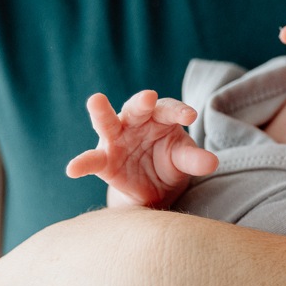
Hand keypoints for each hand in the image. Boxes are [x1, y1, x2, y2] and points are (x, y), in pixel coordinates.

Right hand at [66, 89, 218, 207]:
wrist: (154, 187)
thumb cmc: (170, 162)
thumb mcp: (183, 160)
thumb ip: (194, 159)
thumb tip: (212, 163)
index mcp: (159, 117)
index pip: (169, 109)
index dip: (179, 111)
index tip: (191, 116)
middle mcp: (135, 122)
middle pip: (137, 107)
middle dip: (142, 102)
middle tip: (149, 97)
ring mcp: (116, 139)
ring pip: (107, 122)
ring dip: (101, 111)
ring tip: (95, 100)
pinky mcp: (104, 160)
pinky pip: (91, 160)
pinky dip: (82, 164)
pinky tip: (72, 169)